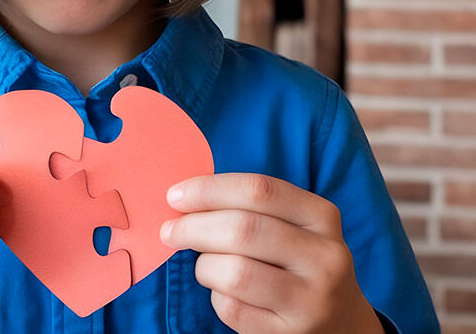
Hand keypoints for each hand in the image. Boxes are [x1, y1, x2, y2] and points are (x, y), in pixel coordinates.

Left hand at [159, 173, 383, 333]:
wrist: (340, 324)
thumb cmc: (297, 262)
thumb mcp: (293, 226)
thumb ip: (250, 207)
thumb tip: (184, 197)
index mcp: (322, 216)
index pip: (259, 190)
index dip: (209, 189)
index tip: (175, 196)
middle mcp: (324, 257)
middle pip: (242, 229)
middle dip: (193, 227)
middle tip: (170, 232)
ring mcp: (311, 300)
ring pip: (235, 272)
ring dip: (204, 266)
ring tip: (204, 265)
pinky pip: (232, 309)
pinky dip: (216, 297)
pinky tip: (223, 292)